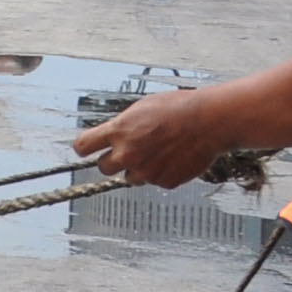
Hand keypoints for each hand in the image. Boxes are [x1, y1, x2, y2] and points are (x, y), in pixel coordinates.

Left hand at [75, 88, 230, 189]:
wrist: (208, 122)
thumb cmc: (178, 109)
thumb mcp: (142, 109)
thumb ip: (124, 126)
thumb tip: (114, 135)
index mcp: (119, 131)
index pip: (83, 146)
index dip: (85, 148)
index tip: (87, 149)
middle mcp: (127, 154)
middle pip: (103, 168)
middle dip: (112, 161)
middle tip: (127, 152)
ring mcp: (145, 171)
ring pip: (130, 177)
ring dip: (138, 168)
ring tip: (157, 152)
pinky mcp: (163, 182)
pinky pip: (155, 181)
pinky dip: (161, 173)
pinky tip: (173, 158)